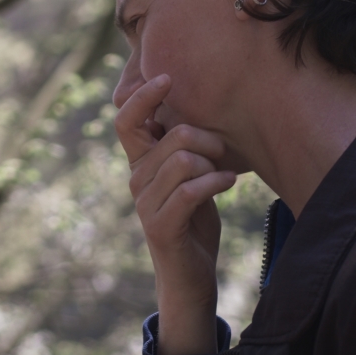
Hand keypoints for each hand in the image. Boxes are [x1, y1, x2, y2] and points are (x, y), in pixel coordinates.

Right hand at [114, 74, 235, 354]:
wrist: (190, 276)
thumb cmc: (193, 221)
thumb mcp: (187, 177)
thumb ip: (183, 147)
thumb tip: (194, 107)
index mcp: (139, 164)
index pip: (125, 120)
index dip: (143, 96)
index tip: (168, 78)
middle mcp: (136, 180)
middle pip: (176, 136)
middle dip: (210, 140)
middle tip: (223, 155)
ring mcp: (145, 204)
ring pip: (185, 161)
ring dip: (215, 165)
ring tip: (224, 176)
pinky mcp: (160, 226)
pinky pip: (190, 190)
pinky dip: (217, 183)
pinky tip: (229, 183)